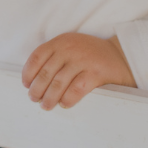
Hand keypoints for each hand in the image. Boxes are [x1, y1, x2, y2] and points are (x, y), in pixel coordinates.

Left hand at [21, 33, 135, 110]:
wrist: (121, 55)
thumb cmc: (90, 55)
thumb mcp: (70, 46)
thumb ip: (53, 56)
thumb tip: (32, 79)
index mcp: (61, 42)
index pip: (37, 57)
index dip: (28, 73)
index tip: (26, 84)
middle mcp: (70, 49)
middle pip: (45, 73)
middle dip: (37, 89)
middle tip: (34, 99)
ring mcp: (83, 61)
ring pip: (59, 83)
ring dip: (49, 98)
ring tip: (46, 105)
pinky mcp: (95, 73)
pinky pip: (76, 90)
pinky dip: (67, 99)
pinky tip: (64, 104)